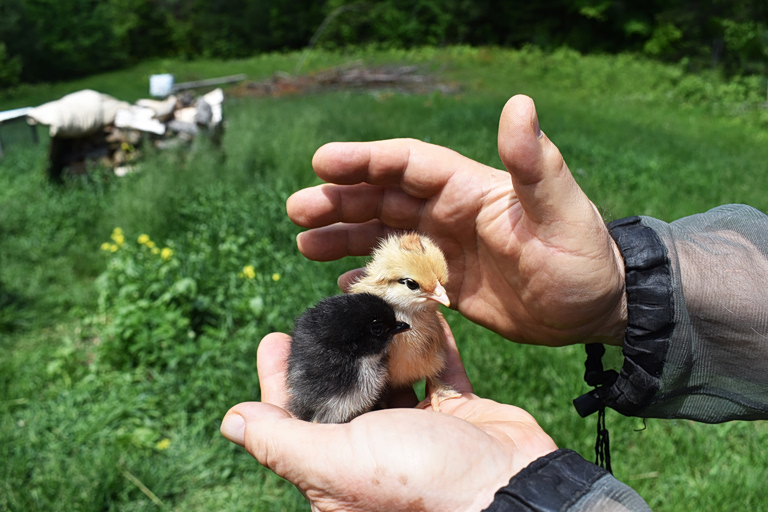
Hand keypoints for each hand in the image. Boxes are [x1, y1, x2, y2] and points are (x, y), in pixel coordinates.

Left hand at [220, 319, 557, 511]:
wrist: (513, 489)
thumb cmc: (420, 481)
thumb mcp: (339, 463)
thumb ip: (283, 441)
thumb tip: (231, 421)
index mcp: (340, 468)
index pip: (296, 417)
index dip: (279, 377)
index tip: (273, 338)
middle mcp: (376, 450)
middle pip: (345, 389)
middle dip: (334, 348)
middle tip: (323, 308)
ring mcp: (421, 432)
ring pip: (392, 374)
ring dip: (381, 338)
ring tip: (366, 296)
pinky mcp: (459, 414)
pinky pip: (439, 368)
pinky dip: (430, 340)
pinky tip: (418, 309)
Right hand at [287, 95, 626, 345]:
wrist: (595, 308)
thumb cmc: (583, 258)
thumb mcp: (561, 210)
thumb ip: (534, 163)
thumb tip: (518, 103)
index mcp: (469, 187)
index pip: (407, 163)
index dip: (364, 160)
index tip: (322, 162)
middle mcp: (449, 212)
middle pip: (382, 196)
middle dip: (339, 199)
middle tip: (297, 208)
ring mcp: (444, 249)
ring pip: (382, 233)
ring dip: (342, 235)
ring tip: (303, 241)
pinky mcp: (446, 285)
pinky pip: (398, 274)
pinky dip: (369, 275)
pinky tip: (343, 281)